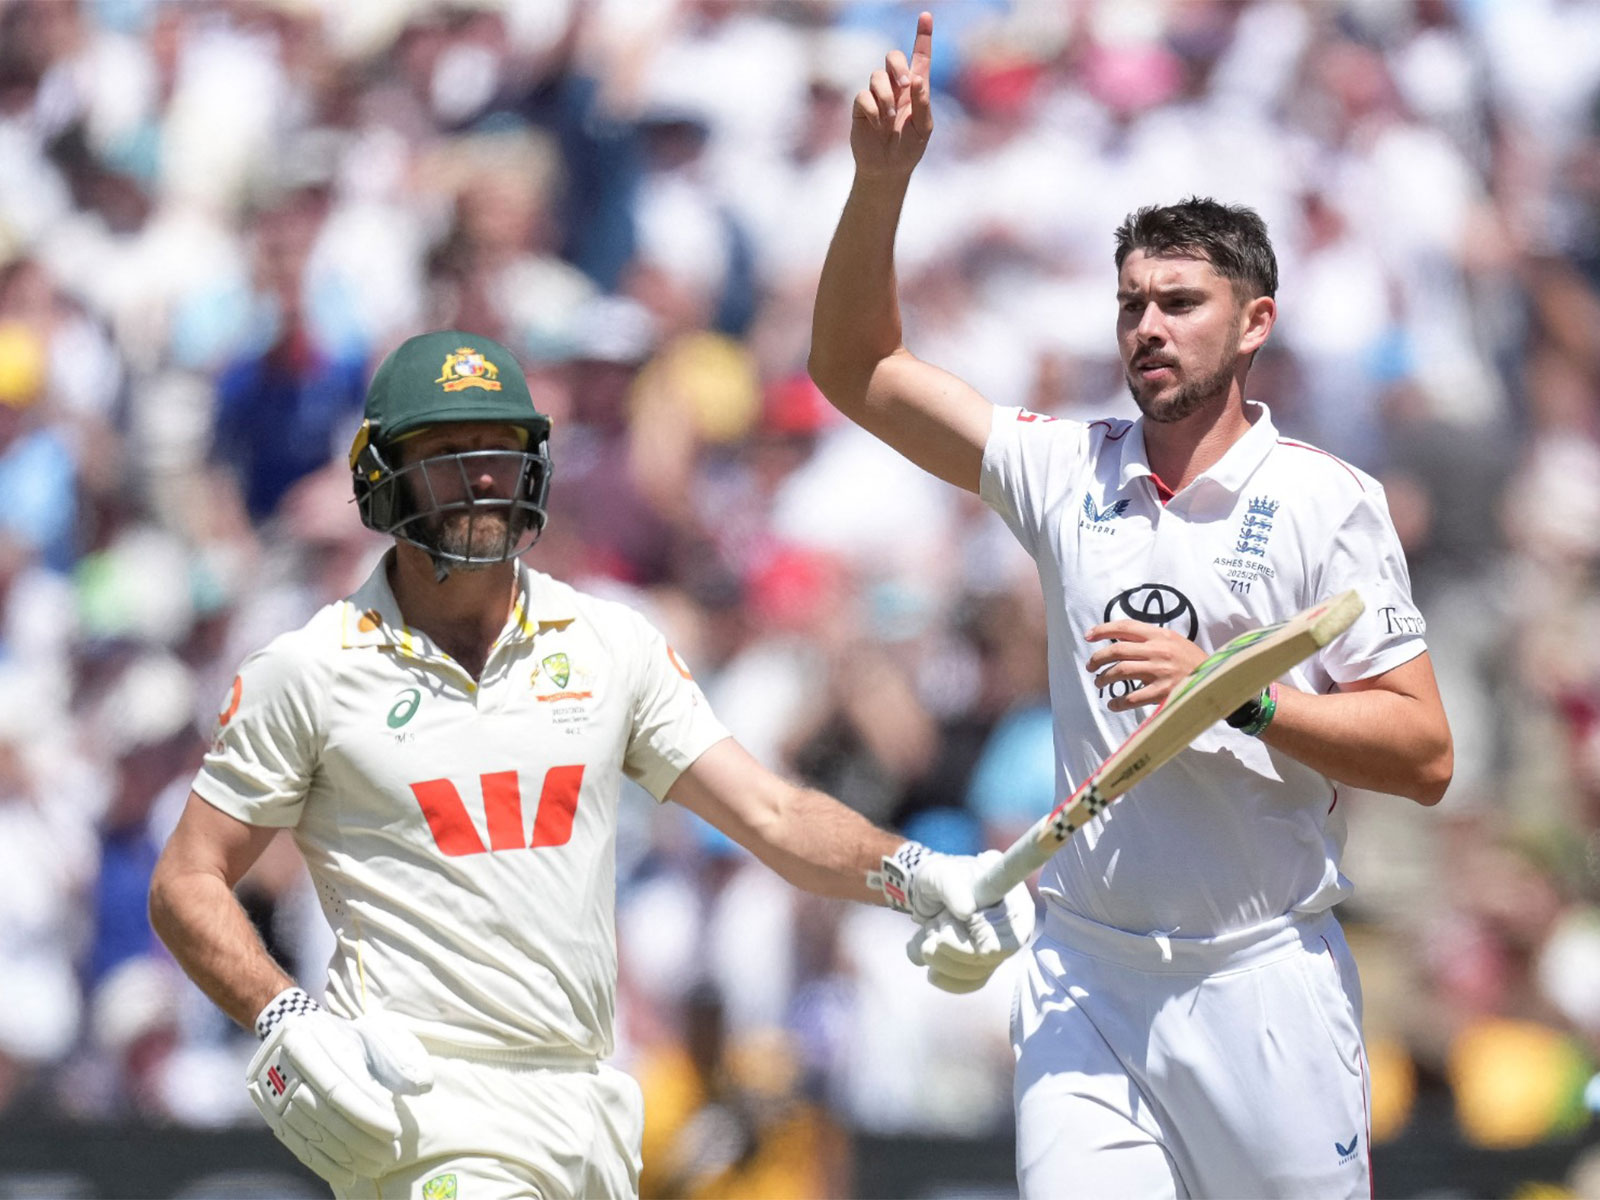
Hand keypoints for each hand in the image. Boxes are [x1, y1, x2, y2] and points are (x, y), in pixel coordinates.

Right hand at [246, 1005, 433, 1185]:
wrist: (295, 1032)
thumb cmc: (343, 1035)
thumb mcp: (372, 1033)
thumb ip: (398, 1057)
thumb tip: (422, 1086)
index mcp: (308, 1039)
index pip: (340, 1087)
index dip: (367, 1114)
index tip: (394, 1132)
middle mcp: (283, 1067)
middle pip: (325, 1114)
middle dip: (361, 1140)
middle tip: (391, 1156)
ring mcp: (272, 1094)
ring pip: (312, 1133)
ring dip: (347, 1155)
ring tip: (377, 1166)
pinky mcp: (272, 1116)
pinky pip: (297, 1145)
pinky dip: (324, 1164)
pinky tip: (348, 1175)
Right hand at [850, 11, 934, 179]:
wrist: (887, 168)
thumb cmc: (909, 147)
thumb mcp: (924, 128)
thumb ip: (922, 103)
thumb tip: (915, 79)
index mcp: (915, 88)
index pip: (920, 57)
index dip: (923, 36)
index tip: (926, 16)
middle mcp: (895, 86)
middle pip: (893, 57)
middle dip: (897, 65)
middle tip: (904, 84)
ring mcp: (877, 95)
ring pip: (876, 76)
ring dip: (886, 97)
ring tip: (889, 120)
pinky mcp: (861, 107)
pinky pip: (863, 97)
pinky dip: (873, 111)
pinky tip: (878, 125)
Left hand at [907, 852, 1035, 992]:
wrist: (926, 894)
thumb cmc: (940, 878)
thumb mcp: (941, 872)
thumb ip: (953, 886)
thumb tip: (967, 910)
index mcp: (1013, 901)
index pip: (1015, 929)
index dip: (988, 932)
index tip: (965, 920)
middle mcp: (1011, 929)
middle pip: (991, 956)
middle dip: (953, 942)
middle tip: (937, 921)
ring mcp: (997, 951)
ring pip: (974, 972)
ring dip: (940, 954)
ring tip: (930, 930)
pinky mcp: (980, 968)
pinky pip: (964, 984)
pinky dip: (939, 971)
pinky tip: (926, 951)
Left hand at [1085, 620, 1208, 712]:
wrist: (1217, 679)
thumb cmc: (1192, 660)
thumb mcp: (1174, 641)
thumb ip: (1151, 638)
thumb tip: (1121, 639)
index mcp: (1160, 635)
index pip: (1125, 627)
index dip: (1103, 630)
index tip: (1088, 636)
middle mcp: (1158, 650)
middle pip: (1116, 650)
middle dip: (1098, 659)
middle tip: (1091, 667)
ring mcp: (1160, 671)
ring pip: (1120, 672)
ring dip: (1103, 678)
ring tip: (1100, 683)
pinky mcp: (1163, 692)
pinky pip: (1132, 697)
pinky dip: (1118, 702)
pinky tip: (1113, 705)